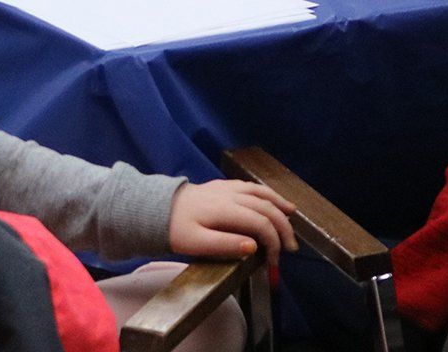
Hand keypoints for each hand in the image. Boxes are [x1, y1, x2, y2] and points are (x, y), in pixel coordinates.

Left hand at [168, 180, 296, 265]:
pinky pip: (250, 186)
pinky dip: (266, 192)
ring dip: (278, 204)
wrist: (155, 209)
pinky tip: (271, 199)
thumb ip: (225, 244)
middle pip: (265, 206)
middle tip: (291, 246)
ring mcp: (226, 187)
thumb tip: (253, 246)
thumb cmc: (175, 230)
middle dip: (282, 226)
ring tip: (292, 214)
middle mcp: (230, 194)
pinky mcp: (222, 185)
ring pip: (260, 191)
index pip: (260, 223)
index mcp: (225, 210)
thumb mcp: (196, 243)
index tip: (275, 261)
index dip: (273, 241)